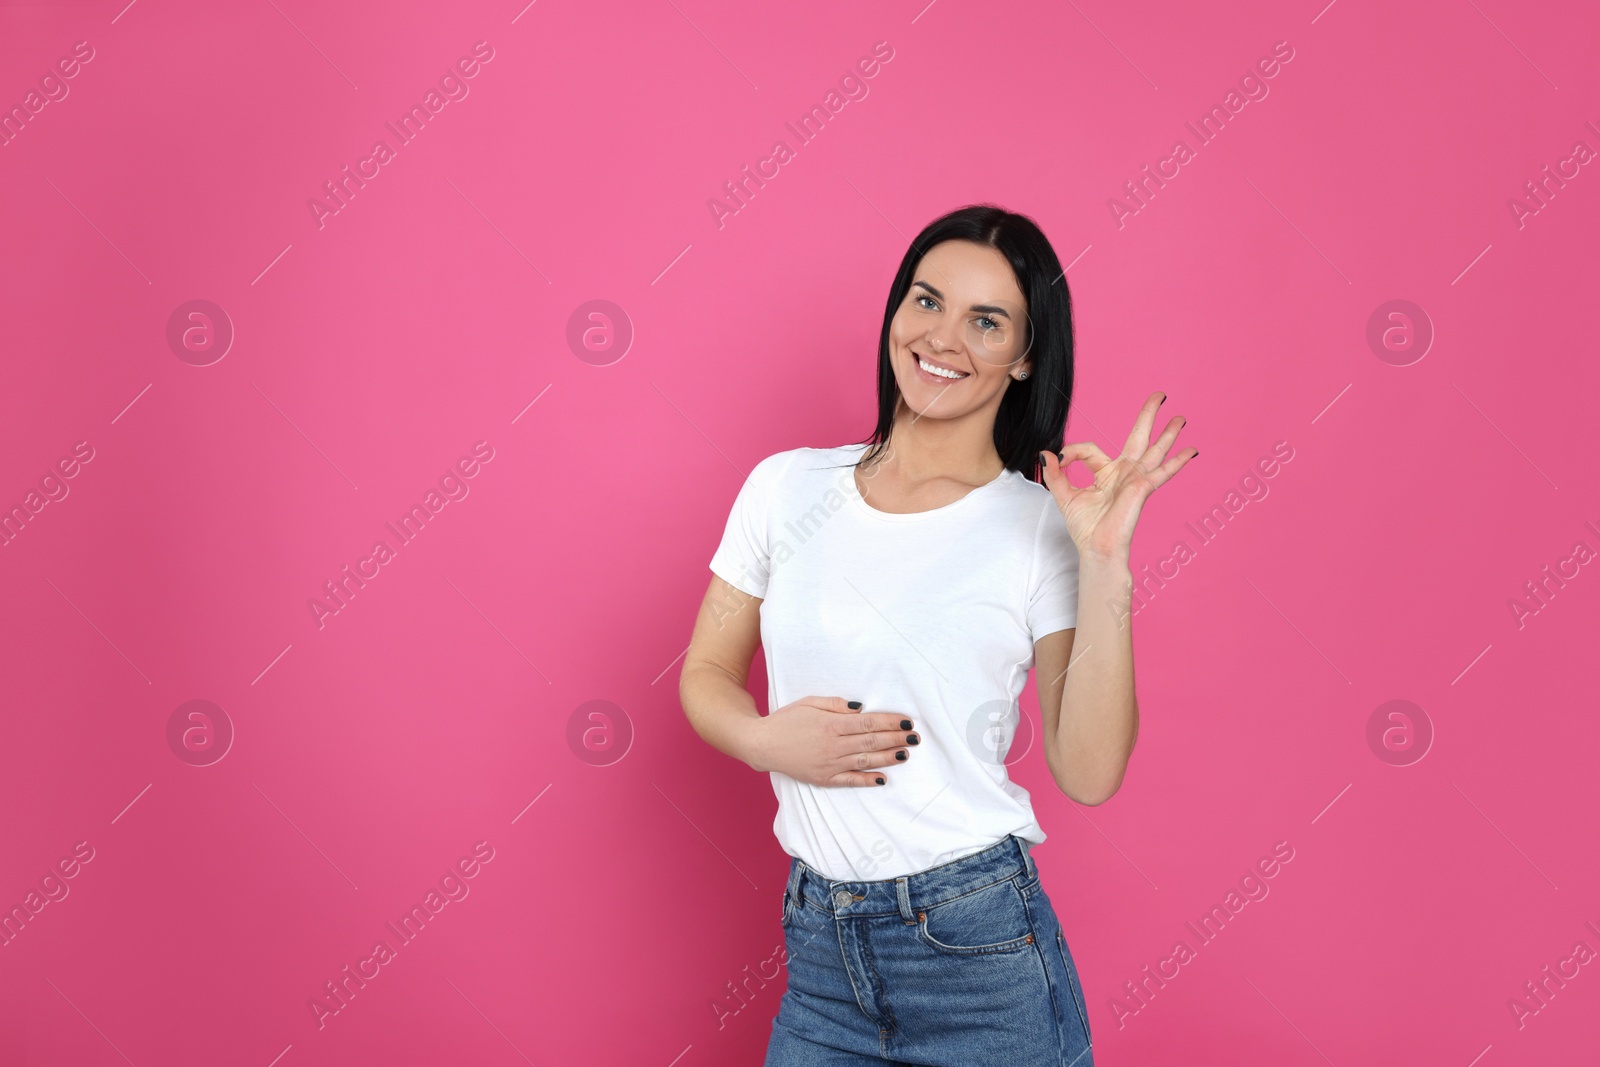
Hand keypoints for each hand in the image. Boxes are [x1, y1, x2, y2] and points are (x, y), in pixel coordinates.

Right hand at [751, 696, 918, 786]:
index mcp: (831, 724)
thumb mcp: (809, 702)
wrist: (762, 744)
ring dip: (888, 757)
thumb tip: (860, 707)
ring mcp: (829, 763)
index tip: (907, 721)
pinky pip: (849, 780)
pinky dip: (867, 780)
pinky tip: (883, 779)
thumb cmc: (786, 720)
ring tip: (906, 754)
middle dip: (896, 738)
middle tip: (915, 737)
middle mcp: (833, 745)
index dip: (890, 722)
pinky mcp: (823, 778)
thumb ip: (835, 704)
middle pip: (871, 741)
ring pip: (865, 760)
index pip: (868, 722)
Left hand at [1039, 390, 1195, 560]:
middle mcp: (1125, 473)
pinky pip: (1163, 472)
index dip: (1073, 451)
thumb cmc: (1086, 528)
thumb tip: (1046, 453)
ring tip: (1180, 418)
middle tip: (1160, 396)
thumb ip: (1055, 474)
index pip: (1092, 449)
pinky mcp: (1142, 488)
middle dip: (1149, 416)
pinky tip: (1191, 451)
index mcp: (1107, 473)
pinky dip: (1177, 461)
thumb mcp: (1064, 496)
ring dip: (1169, 433)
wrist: (1097, 548)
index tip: (1061, 459)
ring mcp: (1136, 479)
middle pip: (1139, 437)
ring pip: (1155, 450)